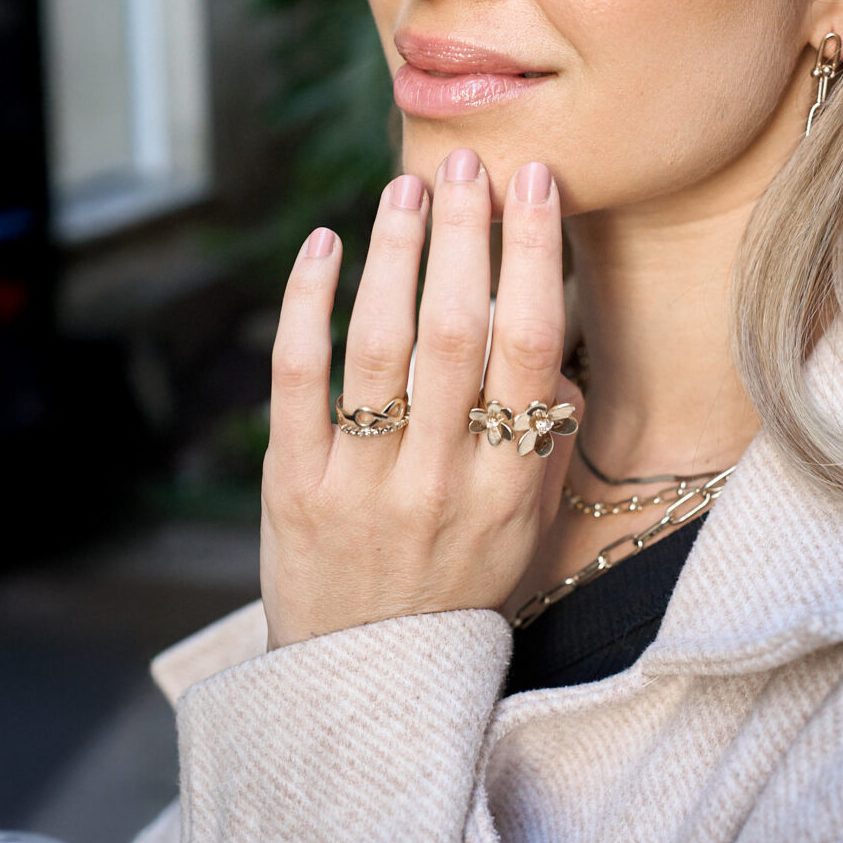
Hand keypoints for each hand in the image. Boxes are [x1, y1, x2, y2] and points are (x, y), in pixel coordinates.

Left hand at [258, 148, 581, 648]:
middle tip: (469, 162)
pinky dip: (307, 306)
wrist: (364, 680)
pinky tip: (323, 246)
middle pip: (457, 334)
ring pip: (379, 347)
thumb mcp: (525, 527)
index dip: (534, 257)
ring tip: (406, 189)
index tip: (537, 184)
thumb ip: (542, 442)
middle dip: (465, 236)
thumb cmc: (455, 587)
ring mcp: (360, 484)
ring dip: (395, 255)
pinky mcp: (290, 485)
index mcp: (509, 488)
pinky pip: (297, 380)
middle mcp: (439, 482)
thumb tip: (552, 345)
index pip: (529, 349)